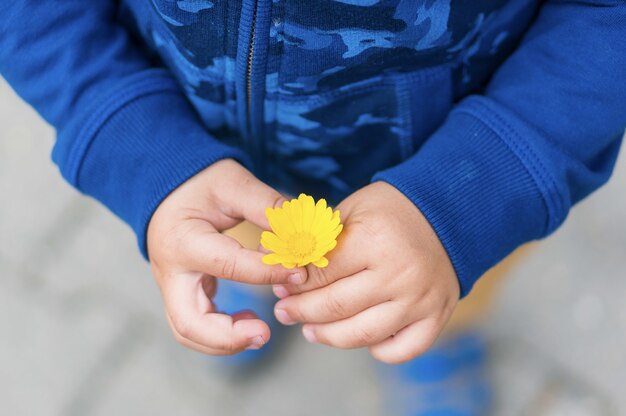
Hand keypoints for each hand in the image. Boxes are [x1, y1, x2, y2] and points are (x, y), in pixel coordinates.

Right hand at [147, 159, 307, 355]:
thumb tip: (303, 234)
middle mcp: (170, 271)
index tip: (299, 272)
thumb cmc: (199, 183)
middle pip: (188, 323)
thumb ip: (267, 207)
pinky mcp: (181, 292)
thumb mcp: (234, 183)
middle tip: (265, 333)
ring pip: (188, 332)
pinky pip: (195, 325)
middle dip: (228, 337)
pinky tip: (248, 319)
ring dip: (225, 341)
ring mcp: (171, 286)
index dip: (268, 272)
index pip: (228, 265)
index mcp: (183, 240)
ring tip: (260, 331)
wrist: (167, 187)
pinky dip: (221, 332)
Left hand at [272, 182, 458, 363]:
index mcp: (374, 240)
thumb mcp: (351, 211)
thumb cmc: (391, 210)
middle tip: (284, 312)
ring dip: (328, 337)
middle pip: (335, 307)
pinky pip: (401, 350)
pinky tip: (360, 338)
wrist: (448, 212)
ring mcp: (420, 300)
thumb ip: (319, 241)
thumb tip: (286, 270)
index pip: (320, 274)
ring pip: (362, 335)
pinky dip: (377, 351)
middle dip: (300, 312)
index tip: (279, 287)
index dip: (293, 283)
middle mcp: (399, 274)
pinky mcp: (437, 316)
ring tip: (310, 331)